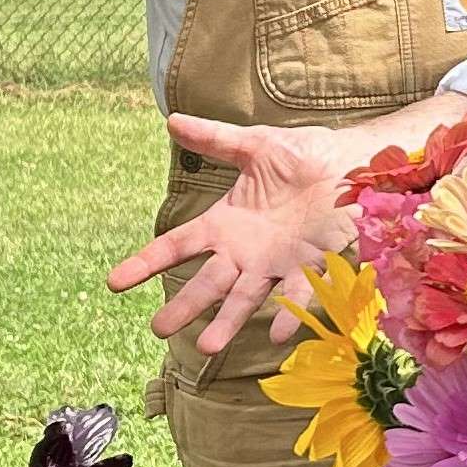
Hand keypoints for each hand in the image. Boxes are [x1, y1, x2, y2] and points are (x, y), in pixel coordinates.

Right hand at [107, 116, 352, 354]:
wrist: (352, 164)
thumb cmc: (302, 156)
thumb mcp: (254, 145)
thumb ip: (215, 139)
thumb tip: (172, 120)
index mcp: (225, 224)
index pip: (177, 246)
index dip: (146, 262)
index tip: (114, 283)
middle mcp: (246, 252)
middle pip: (207, 283)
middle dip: (184, 305)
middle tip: (159, 328)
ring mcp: (278, 264)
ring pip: (247, 298)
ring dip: (228, 322)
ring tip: (207, 347)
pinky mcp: (314, 267)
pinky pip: (300, 294)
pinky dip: (290, 315)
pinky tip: (278, 335)